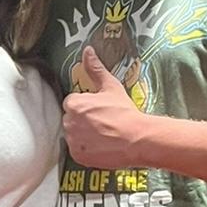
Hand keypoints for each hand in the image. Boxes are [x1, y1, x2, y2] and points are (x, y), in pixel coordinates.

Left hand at [62, 46, 144, 168]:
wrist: (137, 138)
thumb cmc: (125, 112)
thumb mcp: (111, 87)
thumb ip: (95, 69)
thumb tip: (88, 50)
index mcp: (74, 103)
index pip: (72, 103)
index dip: (87, 107)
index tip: (99, 111)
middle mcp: (69, 122)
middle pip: (71, 119)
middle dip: (83, 121)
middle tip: (103, 123)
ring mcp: (73, 140)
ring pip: (74, 135)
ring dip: (84, 135)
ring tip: (103, 135)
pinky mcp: (78, 156)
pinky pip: (78, 151)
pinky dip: (87, 150)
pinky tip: (101, 146)